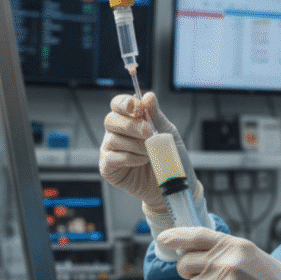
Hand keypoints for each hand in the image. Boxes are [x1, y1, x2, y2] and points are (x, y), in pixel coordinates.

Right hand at [100, 92, 199, 212]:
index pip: (118, 104)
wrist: (172, 184)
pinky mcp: (108, 167)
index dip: (124, 103)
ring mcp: (110, 149)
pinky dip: (129, 158)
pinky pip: (112, 157)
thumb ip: (156, 116)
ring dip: (136, 145)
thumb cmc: (169, 157)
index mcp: (130, 119)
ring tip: (151, 153)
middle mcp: (116, 132)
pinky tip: (142, 161)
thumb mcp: (167, 133)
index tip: (136, 107)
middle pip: (111, 120)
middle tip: (149, 133)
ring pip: (113, 139)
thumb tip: (148, 96)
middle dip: (131, 125)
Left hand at [164, 226, 280, 279]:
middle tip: (208, 278)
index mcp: (234, 245)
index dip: (176, 237)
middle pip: (186, 265)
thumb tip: (194, 254)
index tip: (162, 240)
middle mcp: (226, 262)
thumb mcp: (250, 255)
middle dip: (190, 272)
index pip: (196, 236)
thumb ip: (224, 252)